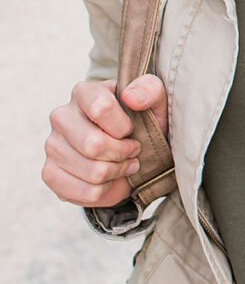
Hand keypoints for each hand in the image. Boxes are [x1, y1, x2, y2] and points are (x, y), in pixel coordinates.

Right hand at [42, 74, 167, 207]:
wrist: (128, 144)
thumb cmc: (141, 118)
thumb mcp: (155, 100)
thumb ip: (150, 90)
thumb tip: (131, 97)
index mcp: (84, 92)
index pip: (101, 108)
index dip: (123, 126)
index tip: (132, 129)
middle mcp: (61, 117)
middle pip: (93, 145)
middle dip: (123, 153)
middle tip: (134, 150)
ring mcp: (52, 146)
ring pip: (92, 172)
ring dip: (118, 172)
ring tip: (125, 163)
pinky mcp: (50, 173)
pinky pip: (84, 192)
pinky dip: (107, 190)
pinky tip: (111, 178)